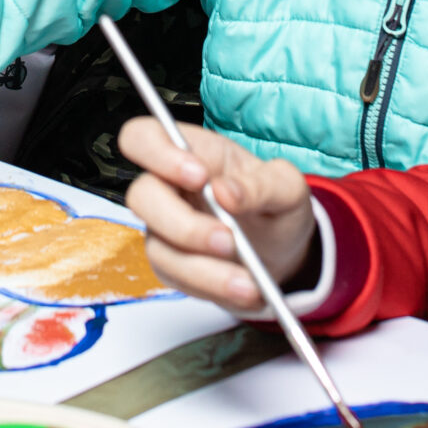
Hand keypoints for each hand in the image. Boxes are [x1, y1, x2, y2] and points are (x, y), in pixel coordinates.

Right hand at [121, 117, 316, 309]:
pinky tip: (244, 290)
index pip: (144, 137)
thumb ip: (262, 184)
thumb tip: (225, 192)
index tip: (199, 177)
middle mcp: (169, 188)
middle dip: (184, 225)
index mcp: (193, 153)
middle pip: (141, 197)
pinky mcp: (171, 264)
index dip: (158, 154)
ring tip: (250, 283)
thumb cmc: (276, 204)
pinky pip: (177, 280)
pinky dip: (212, 289)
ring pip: (159, 248)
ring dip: (205, 270)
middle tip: (228, 240)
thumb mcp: (287, 188)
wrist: (283, 249)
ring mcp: (164, 228)